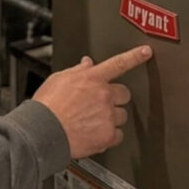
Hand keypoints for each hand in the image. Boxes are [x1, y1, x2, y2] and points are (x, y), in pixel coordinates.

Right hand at [33, 46, 151, 158]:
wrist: (43, 131)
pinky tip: (94, 134)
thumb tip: (87, 64)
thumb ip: (77, 71)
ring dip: (112, 118)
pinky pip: (118, 135)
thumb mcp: (58, 80)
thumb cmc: (46, 107)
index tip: (146, 52)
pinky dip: (109, 136)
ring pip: (122, 115)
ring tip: (92, 122)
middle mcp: (103, 95)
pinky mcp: (108, 134)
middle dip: (115, 98)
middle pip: (124, 94)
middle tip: (100, 105)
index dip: (135, 56)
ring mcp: (107, 115)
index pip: (118, 63)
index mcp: (92, 78)